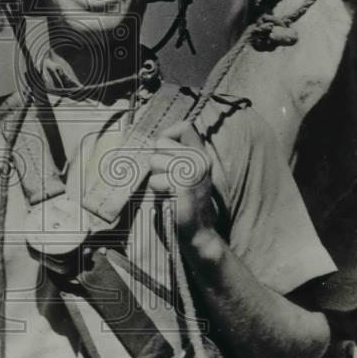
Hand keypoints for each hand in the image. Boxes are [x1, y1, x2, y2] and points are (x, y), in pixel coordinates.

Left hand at [148, 120, 215, 245]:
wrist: (198, 231)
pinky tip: (169, 199)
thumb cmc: (185, 201)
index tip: (163, 150)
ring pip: (155, 160)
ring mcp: (192, 171)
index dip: (168, 134)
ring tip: (169, 189)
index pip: (185, 126)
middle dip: (157, 161)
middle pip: (161, 143)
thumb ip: (176, 155)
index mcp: (201, 154)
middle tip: (168, 178)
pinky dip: (157, 191)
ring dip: (156, 177)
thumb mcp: (185, 172)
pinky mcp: (182, 186)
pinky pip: (155, 181)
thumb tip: (156, 143)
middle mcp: (199, 159)